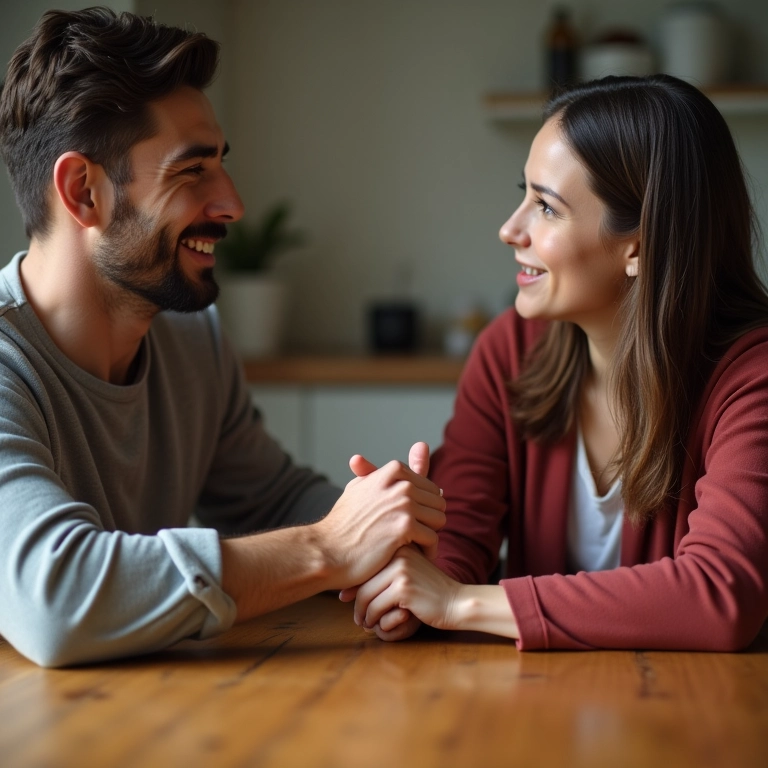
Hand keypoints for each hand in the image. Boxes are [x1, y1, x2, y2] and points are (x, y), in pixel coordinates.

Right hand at [314, 444, 445, 589]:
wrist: (326, 550)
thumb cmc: (344, 523)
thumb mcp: (361, 487)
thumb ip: (384, 472)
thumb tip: (419, 446)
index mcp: (392, 471)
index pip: (429, 487)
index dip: (423, 507)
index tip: (412, 522)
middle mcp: (400, 483)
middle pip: (438, 502)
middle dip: (429, 521)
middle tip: (415, 538)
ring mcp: (403, 504)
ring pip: (439, 519)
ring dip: (430, 536)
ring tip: (416, 548)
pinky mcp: (404, 527)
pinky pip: (433, 538)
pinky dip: (428, 551)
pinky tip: (414, 558)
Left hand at [341, 545, 461, 640]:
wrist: (457, 602)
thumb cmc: (429, 591)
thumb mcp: (407, 573)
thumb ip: (383, 573)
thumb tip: (345, 588)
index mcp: (399, 544)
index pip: (365, 564)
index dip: (353, 584)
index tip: (346, 598)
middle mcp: (399, 551)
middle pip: (363, 579)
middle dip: (356, 601)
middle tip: (356, 617)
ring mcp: (401, 568)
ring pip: (366, 594)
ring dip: (362, 613)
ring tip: (364, 623)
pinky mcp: (404, 587)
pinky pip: (376, 606)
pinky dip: (373, 619)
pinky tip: (376, 626)